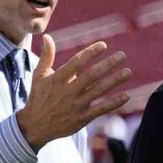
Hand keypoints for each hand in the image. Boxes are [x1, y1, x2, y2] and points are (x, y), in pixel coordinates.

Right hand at [16, 34, 130, 150]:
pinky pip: (100, 110)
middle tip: (122, 55)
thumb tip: (47, 36)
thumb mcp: (38, 76)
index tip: (104, 45)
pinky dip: (114, 103)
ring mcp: (76, 105)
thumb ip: (46, 56)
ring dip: (114, 81)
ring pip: (98, 91)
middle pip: (91, 75)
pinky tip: (127, 96)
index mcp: (58, 79)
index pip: (76, 63)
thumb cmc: (38, 97)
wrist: (34, 127)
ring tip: (128, 72)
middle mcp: (68, 91)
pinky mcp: (81, 119)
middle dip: (108, 64)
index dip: (90, 53)